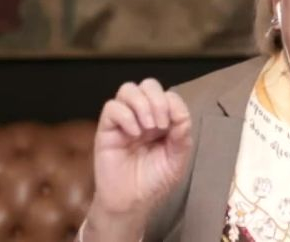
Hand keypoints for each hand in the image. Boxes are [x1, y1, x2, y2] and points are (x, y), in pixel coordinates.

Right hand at [91, 79, 192, 217]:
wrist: (131, 203)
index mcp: (162, 120)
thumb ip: (182, 135)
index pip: (168, 95)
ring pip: (128, 89)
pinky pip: (111, 108)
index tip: (175, 125)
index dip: (173, 103)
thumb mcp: (176, 159)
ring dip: (142, 104)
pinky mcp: (107, 130)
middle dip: (157, 99)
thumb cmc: (154, 181)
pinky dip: (125, 116)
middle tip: (161, 125)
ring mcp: (124, 121)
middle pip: (148, 85)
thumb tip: (180, 113)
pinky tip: (133, 133)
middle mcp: (142, 116)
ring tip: (148, 128)